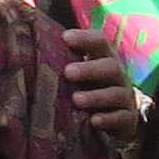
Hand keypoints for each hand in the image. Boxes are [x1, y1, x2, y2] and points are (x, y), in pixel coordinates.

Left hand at [54, 10, 142, 154]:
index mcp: (104, 58)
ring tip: (76, 99)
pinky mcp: (127, 118)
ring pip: (115, 94)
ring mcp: (124, 97)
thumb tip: (31, 48)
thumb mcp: (81, 73)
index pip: (100, 42)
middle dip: (89, 69)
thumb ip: (65, 60)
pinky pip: (121, 117)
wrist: (118, 116)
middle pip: (110, 66)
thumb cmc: (91, 87)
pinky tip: (94, 121)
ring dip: (96, 96)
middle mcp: (117, 75)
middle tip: (68, 72)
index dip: (85, 38)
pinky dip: (108, 119)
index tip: (66, 38)